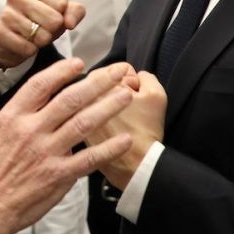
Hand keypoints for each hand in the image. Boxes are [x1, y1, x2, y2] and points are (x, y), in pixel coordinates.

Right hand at [0, 0, 86, 69]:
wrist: (13, 38)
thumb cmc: (41, 20)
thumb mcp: (62, 11)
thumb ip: (75, 11)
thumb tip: (69, 23)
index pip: (62, 3)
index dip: (61, 15)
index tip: (50, 14)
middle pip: (54, 20)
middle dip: (53, 30)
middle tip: (43, 28)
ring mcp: (6, 14)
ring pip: (41, 36)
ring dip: (42, 41)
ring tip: (33, 36)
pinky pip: (28, 48)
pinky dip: (30, 50)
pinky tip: (24, 43)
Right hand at [0, 59, 136, 233]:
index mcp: (11, 118)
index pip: (41, 85)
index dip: (62, 71)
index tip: (80, 63)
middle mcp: (31, 131)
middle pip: (70, 99)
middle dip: (98, 82)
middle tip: (117, 72)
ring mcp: (47, 153)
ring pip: (84, 123)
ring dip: (108, 108)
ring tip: (126, 96)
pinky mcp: (58, 175)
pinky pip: (89, 158)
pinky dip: (109, 148)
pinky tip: (125, 139)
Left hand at [88, 70, 167, 189]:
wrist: (135, 164)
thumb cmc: (145, 131)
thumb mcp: (156, 95)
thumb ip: (145, 76)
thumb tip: (136, 76)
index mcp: (99, 86)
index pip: (115, 69)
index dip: (131, 78)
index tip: (136, 93)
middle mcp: (83, 98)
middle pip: (101, 82)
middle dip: (117, 89)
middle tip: (129, 104)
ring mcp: (76, 115)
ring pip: (93, 98)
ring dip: (106, 102)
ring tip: (122, 116)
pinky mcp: (76, 129)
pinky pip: (87, 114)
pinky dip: (98, 116)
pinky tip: (113, 126)